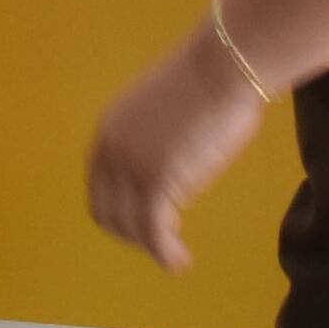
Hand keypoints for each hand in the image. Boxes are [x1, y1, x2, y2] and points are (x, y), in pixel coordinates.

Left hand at [87, 26, 271, 269]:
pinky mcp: (156, 184)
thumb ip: (158, 138)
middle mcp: (110, 149)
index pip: (100, 186)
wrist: (228, 65)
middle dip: (132, 232)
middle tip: (161, 241)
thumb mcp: (168, 111)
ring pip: (130, 227)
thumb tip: (174, 160)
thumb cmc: (213, 80)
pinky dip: (165, 255)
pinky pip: (154, 234)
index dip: (120, 210)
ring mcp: (130, 168)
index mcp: (110, 129)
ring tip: (175, 255)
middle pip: (107, 212)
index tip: (145, 220)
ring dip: (151, 246)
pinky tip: (180, 262)